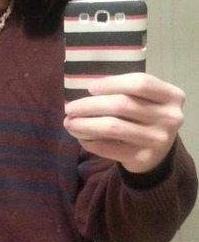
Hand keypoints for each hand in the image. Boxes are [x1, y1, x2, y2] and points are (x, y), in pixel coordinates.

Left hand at [64, 73, 184, 173]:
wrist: (158, 154)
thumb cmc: (145, 118)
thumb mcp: (145, 100)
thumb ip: (125, 91)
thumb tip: (88, 91)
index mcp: (171, 96)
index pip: (140, 83)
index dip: (112, 83)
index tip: (90, 88)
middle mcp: (170, 118)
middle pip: (122, 105)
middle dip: (89, 105)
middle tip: (69, 108)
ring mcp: (158, 140)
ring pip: (112, 127)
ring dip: (85, 124)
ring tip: (69, 123)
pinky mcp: (143, 158)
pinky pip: (109, 148)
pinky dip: (91, 142)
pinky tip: (82, 138)